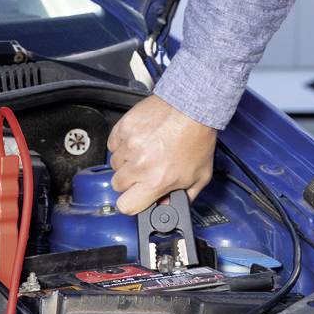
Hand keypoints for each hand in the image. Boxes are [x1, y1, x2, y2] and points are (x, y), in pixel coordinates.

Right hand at [107, 94, 217, 215]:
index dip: (132, 203)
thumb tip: (167, 204)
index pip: (126, 206)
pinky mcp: (124, 127)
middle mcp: (140, 165)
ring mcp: (130, 145)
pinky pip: (113, 143)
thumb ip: (184, 196)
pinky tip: (138, 140)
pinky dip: (122, 144)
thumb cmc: (197, 138)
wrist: (192, 107)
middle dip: (130, 181)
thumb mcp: (200, 176)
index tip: (137, 197)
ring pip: (114, 164)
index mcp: (157, 181)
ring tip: (145, 152)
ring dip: (126, 162)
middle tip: (145, 171)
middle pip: (118, 185)